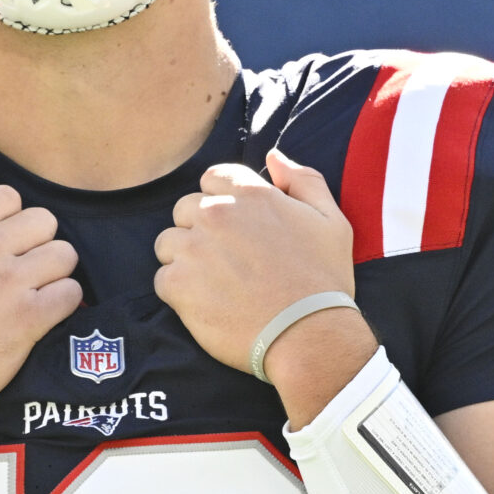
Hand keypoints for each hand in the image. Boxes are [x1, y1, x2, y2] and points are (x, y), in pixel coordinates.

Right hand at [0, 184, 79, 431]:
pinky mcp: (28, 319)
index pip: (8, 196)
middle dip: (40, 243)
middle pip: (45, 220)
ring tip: (38, 293)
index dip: (12, 218)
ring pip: (65, 254)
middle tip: (26, 270)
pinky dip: (63, 304)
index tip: (5, 244)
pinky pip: (71, 293)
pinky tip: (44, 316)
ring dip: (56, 273)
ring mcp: (9, 284)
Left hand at [154, 151, 361, 387]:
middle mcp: (217, 214)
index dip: (223, 202)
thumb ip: (303, 180)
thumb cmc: (324, 281)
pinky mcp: (179, 284)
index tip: (236, 229)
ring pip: (168, 242)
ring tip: (213, 284)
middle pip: (184, 209)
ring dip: (184, 259)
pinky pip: (162, 278)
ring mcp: (194, 248)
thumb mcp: (331, 221)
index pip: (212, 178)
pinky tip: (206, 304)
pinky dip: (178, 292)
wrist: (309, 336)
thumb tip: (274, 157)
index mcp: (251, 194)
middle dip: (199, 230)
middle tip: (225, 261)